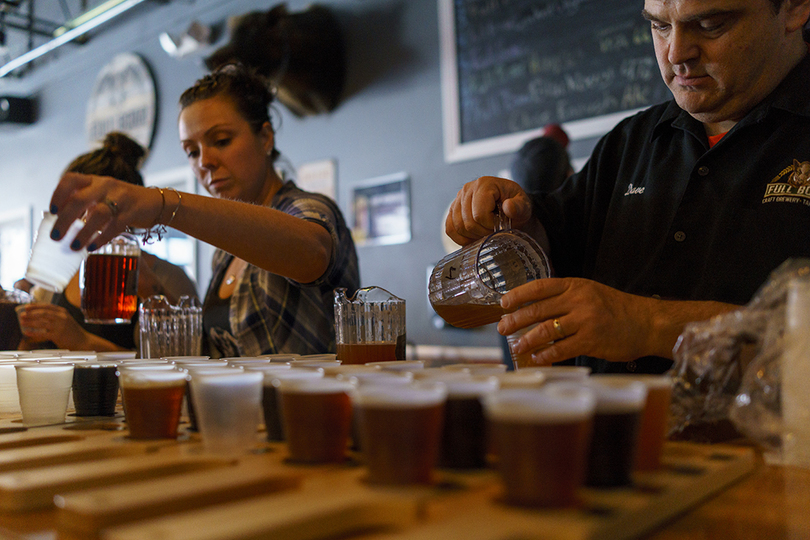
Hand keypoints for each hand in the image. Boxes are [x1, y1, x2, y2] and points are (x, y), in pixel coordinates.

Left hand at [16, 303, 89, 349]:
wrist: (83, 341)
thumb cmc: (73, 331)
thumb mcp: (66, 319)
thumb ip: (56, 316)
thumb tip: (39, 314)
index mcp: (63, 312)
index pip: (47, 306)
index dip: (35, 306)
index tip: (26, 307)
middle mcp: (62, 317)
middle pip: (43, 313)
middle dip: (31, 314)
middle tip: (22, 314)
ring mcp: (60, 326)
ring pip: (41, 322)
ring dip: (30, 322)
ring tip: (22, 322)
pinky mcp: (58, 335)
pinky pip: (42, 333)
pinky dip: (33, 332)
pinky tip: (27, 332)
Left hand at [49, 172, 160, 250]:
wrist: (155, 203)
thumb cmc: (122, 202)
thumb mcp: (102, 196)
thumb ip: (84, 203)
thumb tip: (59, 222)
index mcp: (95, 181)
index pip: (71, 180)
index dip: (58, 194)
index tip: (52, 211)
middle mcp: (106, 186)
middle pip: (79, 200)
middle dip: (64, 220)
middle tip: (56, 237)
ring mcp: (120, 198)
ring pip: (98, 214)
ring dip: (83, 232)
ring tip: (74, 246)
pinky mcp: (132, 212)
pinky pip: (115, 226)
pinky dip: (102, 238)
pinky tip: (93, 247)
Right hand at [445, 176, 533, 245]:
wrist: (508, 206)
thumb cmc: (516, 205)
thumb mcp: (524, 205)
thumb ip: (519, 207)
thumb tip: (508, 206)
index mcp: (484, 184)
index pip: (479, 214)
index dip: (490, 226)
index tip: (500, 225)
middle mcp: (467, 189)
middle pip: (467, 222)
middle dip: (482, 232)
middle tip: (494, 230)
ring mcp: (458, 199)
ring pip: (458, 227)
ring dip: (473, 236)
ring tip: (485, 231)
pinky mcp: (452, 210)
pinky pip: (450, 229)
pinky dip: (461, 238)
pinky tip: (473, 236)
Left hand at [497, 277, 657, 365]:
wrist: (646, 322)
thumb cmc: (616, 309)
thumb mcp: (590, 293)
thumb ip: (565, 298)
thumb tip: (534, 310)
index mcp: (575, 286)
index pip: (539, 287)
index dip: (518, 295)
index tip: (503, 303)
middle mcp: (578, 300)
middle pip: (537, 309)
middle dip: (515, 320)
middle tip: (502, 328)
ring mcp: (584, 321)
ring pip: (546, 330)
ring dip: (527, 340)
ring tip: (516, 346)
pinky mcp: (591, 341)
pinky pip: (561, 349)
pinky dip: (546, 355)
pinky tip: (536, 358)